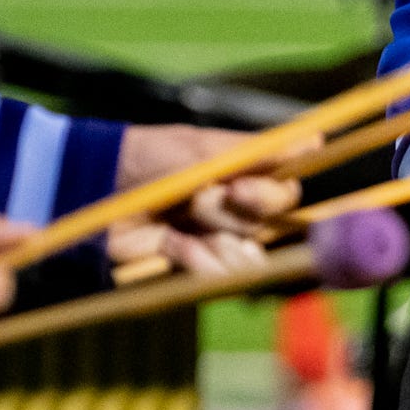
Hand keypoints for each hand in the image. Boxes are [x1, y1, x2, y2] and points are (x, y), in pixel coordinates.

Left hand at [108, 125, 308, 275]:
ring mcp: (208, 232)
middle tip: (201, 203)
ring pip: (240, 250)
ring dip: (217, 242)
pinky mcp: (183, 258)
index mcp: (241, 172)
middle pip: (265, 224)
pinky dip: (196, 260)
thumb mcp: (203, 150)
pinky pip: (208, 268)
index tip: (242, 191)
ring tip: (186, 229)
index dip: (272, 196)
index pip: (284, 192)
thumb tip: (317, 141)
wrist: (92, 186)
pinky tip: (177, 247)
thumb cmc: (149, 156)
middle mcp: (231, 203)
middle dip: (236, 217)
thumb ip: (259, 152)